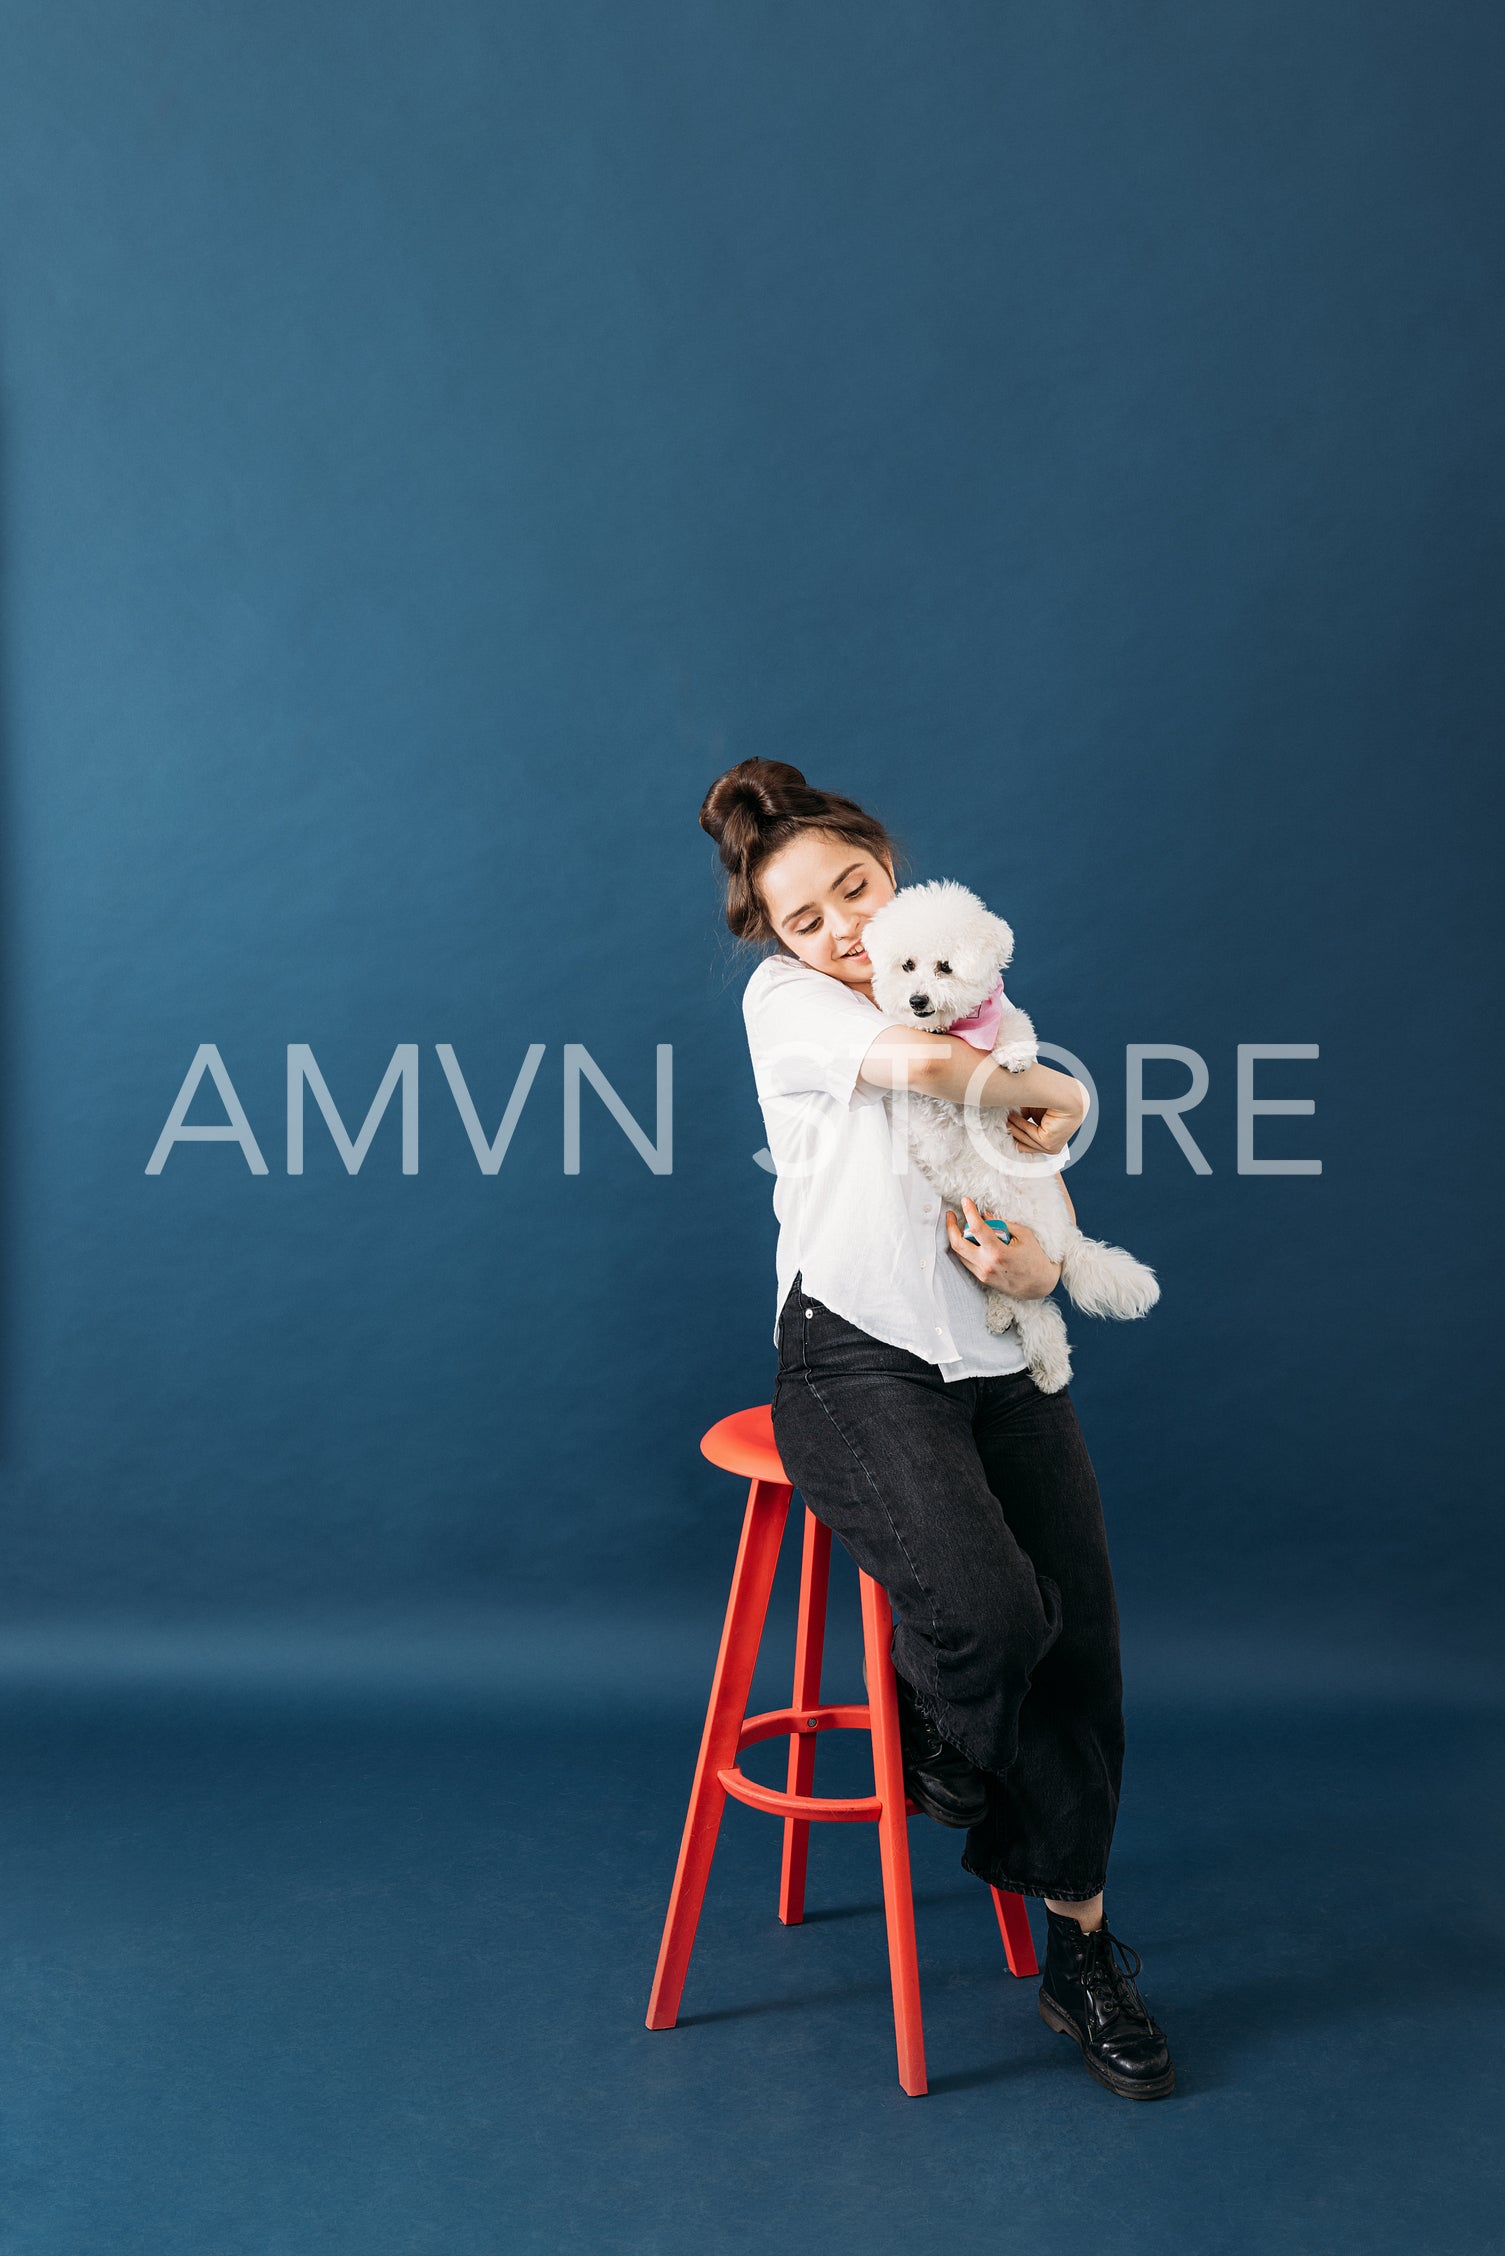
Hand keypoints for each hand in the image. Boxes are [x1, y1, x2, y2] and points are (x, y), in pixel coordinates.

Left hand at [944, 1199, 1063, 1299]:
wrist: (1039, 1285)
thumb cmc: (1035, 1258)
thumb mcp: (1024, 1235)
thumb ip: (1002, 1224)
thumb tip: (985, 1215)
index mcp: (999, 1252)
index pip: (977, 1228)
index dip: (969, 1212)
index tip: (965, 1201)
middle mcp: (987, 1265)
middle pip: (958, 1244)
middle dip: (950, 1227)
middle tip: (950, 1215)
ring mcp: (983, 1274)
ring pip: (959, 1254)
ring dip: (955, 1238)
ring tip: (959, 1226)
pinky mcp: (982, 1279)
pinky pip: (965, 1262)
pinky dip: (963, 1249)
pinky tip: (967, 1240)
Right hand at [1005, 1091, 1081, 1156]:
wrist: (1067, 1094)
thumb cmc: (1052, 1101)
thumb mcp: (1033, 1114)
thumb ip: (1022, 1121)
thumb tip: (1006, 1124)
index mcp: (1051, 1143)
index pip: (1029, 1145)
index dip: (1016, 1137)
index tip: (1003, 1129)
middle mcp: (1053, 1147)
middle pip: (1025, 1145)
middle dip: (1012, 1134)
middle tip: (999, 1124)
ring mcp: (1052, 1147)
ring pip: (1025, 1140)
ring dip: (1014, 1128)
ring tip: (1005, 1117)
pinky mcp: (1050, 1144)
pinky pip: (1029, 1135)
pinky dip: (1019, 1125)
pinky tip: (1012, 1116)